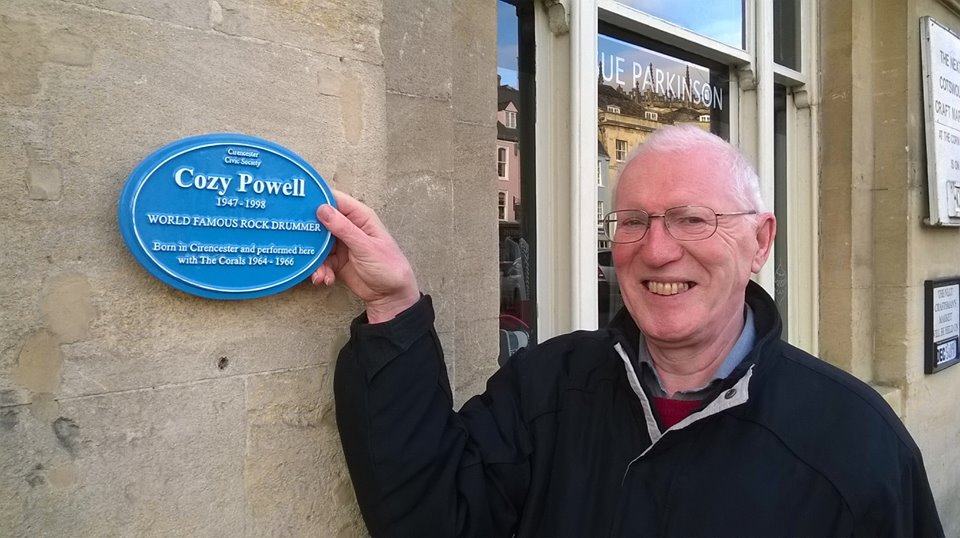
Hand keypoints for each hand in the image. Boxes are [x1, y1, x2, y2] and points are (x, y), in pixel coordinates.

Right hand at [312, 191, 419, 322]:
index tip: (299, 204)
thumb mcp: (365, 247)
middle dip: (310, 232)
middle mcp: (349, 228)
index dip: (318, 199)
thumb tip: (322, 209)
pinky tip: (325, 279)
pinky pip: (321, 261)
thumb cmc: (388, 266)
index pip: (336, 200)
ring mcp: (342, 244)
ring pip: (318, 244)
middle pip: (322, 222)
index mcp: (360, 217)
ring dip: (315, 258)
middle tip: (299, 241)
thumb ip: (344, 229)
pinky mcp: (337, 260)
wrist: (391, 295)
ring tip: (319, 273)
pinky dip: (321, 270)